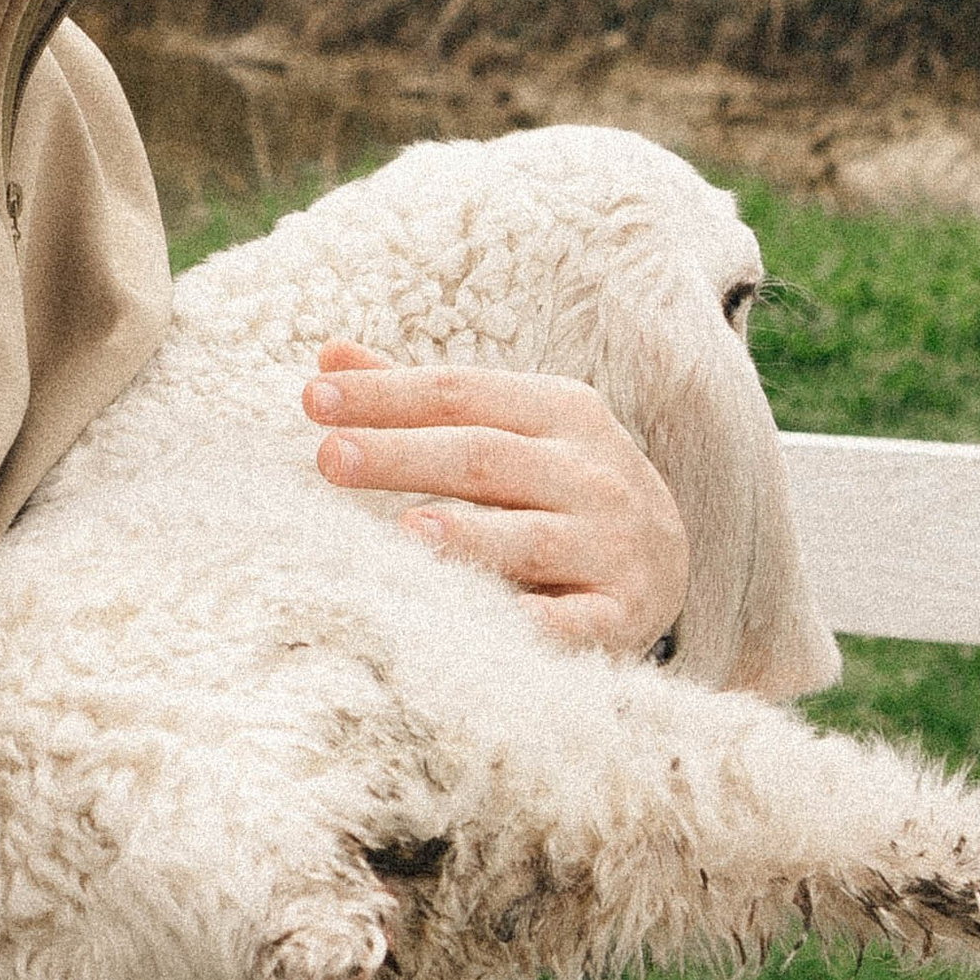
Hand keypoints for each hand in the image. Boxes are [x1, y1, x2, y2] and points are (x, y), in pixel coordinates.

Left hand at [302, 342, 687, 656]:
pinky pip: (574, 623)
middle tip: (330, 457)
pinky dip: (535, 625)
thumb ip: (424, 398)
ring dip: (470, 536)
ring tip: (407, 532)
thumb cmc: (557, 483)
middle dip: (404, 455)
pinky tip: (490, 625)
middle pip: (486, 457)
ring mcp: (609, 544)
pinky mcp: (621, 614)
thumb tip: (330, 354)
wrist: (667, 556)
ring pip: (532, 538)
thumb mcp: (510, 427)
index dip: (387, 394)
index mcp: (558, 412)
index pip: (461, 394)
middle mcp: (588, 471)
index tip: (313, 398)